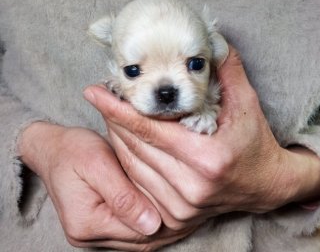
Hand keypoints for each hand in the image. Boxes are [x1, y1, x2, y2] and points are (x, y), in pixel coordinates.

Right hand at [18, 122, 195, 250]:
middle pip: (142, 239)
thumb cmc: (74, 151)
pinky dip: (152, 221)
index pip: (137, 230)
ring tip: (189, 206)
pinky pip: (134, 231)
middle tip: (196, 204)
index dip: (167, 216)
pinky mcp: (101, 226)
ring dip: (165, 224)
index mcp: (87, 223)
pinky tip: (169, 207)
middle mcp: (90, 236)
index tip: (190, 198)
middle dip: (171, 223)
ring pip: (141, 238)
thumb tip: (152, 224)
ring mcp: (96, 234)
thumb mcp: (97, 165)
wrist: (53, 150)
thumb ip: (122, 196)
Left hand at [84, 46, 319, 230]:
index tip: (93, 92)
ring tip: (110, 115)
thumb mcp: (247, 102)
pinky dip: (126, 161)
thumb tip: (213, 39)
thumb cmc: (256, 141)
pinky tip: (123, 142)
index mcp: (207, 156)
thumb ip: (228, 69)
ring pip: (132, 167)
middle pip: (135, 148)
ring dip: (116, 139)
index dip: (118, 109)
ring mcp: (182, 205)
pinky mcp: (177, 216)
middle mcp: (191, 185)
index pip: (149, 129)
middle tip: (100, 98)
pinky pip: (138, 184)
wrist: (266, 185)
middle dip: (113, 120)